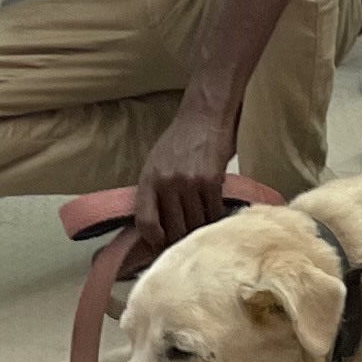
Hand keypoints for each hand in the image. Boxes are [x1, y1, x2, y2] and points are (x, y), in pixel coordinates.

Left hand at [127, 102, 236, 259]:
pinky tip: (215, 221)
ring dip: (199, 233)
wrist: (204, 117)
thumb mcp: (155, 164)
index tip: (160, 244)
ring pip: (196, 224)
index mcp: (149, 180)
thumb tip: (157, 225)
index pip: (146, 221)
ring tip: (201, 236)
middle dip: (179, 240)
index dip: (153, 239)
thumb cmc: (178, 141)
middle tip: (185, 244)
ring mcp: (191, 183)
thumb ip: (154, 192)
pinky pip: (214, 213)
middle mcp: (168, 183)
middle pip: (174, 228)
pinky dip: (215, 221)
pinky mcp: (213, 182)